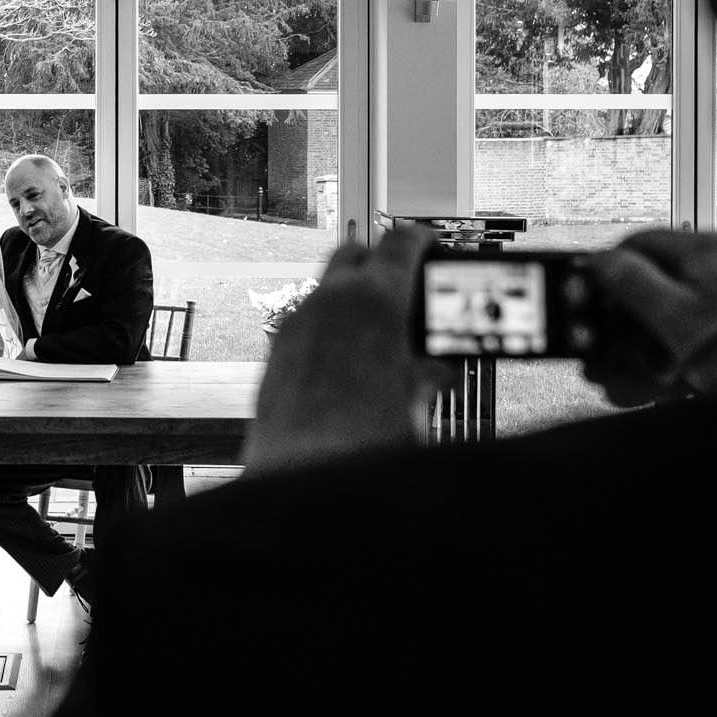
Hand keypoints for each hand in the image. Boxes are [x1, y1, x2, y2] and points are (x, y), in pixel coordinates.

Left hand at [242, 226, 449, 476]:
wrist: (301, 477)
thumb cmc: (364, 443)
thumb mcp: (414, 403)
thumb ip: (426, 376)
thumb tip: (439, 371)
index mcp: (374, 301)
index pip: (400, 244)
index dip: (419, 239)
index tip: (429, 243)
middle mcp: (329, 301)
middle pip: (355, 253)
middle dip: (378, 260)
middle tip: (403, 283)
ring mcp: (296, 322)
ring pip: (325, 288)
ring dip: (350, 297)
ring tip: (377, 330)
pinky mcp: (276, 350)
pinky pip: (306, 320)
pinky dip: (328, 326)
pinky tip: (345, 360)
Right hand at [582, 230, 716, 404]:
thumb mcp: (675, 314)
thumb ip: (632, 282)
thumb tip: (601, 261)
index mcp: (701, 250)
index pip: (635, 244)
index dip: (603, 274)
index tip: (585, 302)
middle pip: (651, 287)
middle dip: (620, 327)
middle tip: (601, 357)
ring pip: (671, 320)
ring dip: (641, 354)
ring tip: (625, 386)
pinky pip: (695, 343)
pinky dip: (672, 365)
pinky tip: (659, 391)